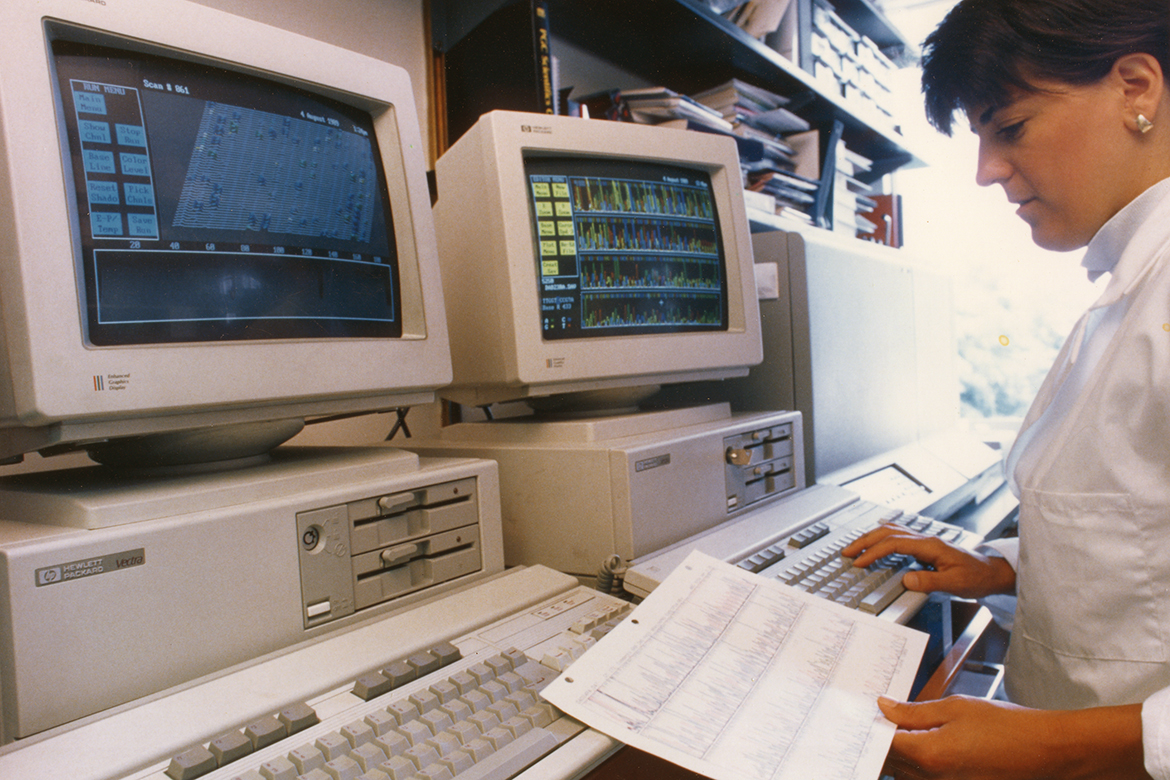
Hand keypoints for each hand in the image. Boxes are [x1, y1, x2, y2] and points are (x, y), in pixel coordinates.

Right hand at [841, 524, 1014, 599]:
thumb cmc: (977, 577)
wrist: (992, 572)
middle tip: (847, 551)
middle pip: (888, 532)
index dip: (874, 552)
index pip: (894, 544)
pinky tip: (877, 541)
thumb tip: (906, 580)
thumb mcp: (955, 584)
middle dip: (865, 541)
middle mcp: (926, 540)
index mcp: (930, 546)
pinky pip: (898, 535)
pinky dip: (882, 537)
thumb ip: (930, 581)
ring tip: (856, 546)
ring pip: (892, 531)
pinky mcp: (925, 546)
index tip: (859, 562)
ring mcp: (925, 541)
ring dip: (872, 537)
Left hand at [877, 696, 1149, 779]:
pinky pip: (923, 779)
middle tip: (874, 717)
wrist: (1046, 751)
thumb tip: (883, 708)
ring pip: (904, 775)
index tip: (860, 712)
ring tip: (898, 728)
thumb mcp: (956, 708)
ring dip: (897, 755)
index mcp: (929, 755)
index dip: (869, 727)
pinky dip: (916, 765)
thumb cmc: (1007, 727)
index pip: (883, 745)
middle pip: (890, 763)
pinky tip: (922, 744)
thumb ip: (914, 711)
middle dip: (880, 741)